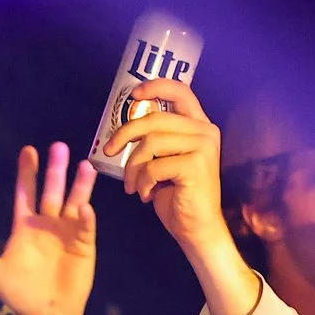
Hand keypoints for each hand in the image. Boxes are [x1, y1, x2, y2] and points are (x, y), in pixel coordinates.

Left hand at [0, 143, 97, 314]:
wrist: (45, 314)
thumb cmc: (18, 293)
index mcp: (25, 227)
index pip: (25, 193)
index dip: (27, 173)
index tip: (29, 151)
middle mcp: (47, 224)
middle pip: (51, 192)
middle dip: (54, 171)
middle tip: (58, 146)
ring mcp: (66, 232)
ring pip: (73, 202)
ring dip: (78, 185)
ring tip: (85, 166)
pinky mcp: (83, 244)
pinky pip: (85, 227)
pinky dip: (85, 217)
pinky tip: (85, 206)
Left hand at [107, 79, 230, 252]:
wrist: (194, 226)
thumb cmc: (175, 195)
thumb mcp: (162, 161)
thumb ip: (154, 140)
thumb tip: (125, 128)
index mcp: (198, 126)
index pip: (181, 91)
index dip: (156, 87)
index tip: (133, 94)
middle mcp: (205, 131)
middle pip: (154, 119)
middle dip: (124, 135)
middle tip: (109, 151)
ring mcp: (204, 146)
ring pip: (150, 143)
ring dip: (132, 167)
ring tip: (133, 186)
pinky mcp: (196, 165)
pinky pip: (153, 167)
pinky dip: (143, 183)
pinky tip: (147, 195)